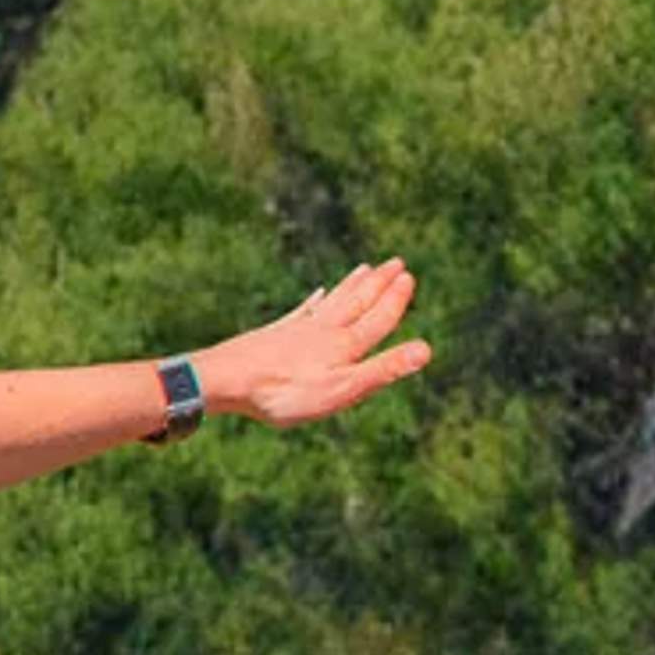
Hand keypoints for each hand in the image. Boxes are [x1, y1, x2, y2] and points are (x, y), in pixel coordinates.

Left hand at [196, 260, 431, 428]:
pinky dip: (314, 301)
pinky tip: (316, 294)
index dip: (395, 300)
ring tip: (365, 268)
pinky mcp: (275, 334)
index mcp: (344, 345)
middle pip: (357, 302)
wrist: (227, 381)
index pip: (378, 318)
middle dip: (378, 284)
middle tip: (395, 262)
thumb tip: (426, 350)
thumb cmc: (286, 392)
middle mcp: (324, 331)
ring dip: (352, 285)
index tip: (409, 276)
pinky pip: (302, 312)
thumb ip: (383, 369)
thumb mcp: (342, 389)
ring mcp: (298, 330)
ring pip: (332, 302)